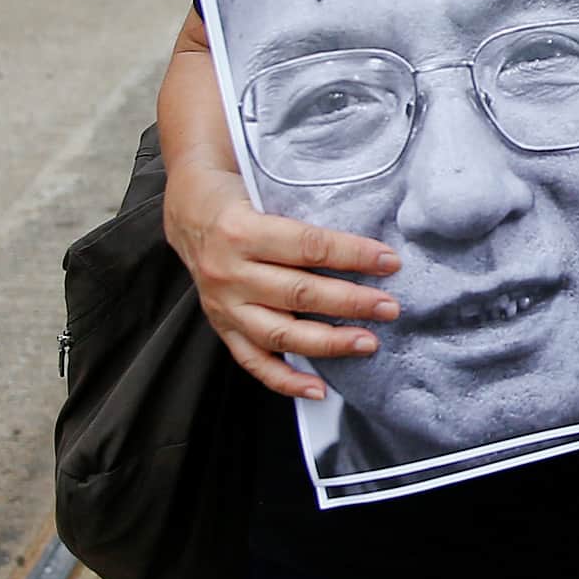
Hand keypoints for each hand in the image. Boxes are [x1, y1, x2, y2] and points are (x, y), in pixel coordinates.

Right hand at [162, 151, 402, 401]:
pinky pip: (254, 361)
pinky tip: (318, 388)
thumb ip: (305, 212)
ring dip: (329, 342)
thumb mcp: (264, 189)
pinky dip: (286, 380)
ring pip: (281, 333)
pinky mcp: (222, 327)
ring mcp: (224, 305)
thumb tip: (365, 232)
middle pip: (299, 294)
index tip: (389, 262)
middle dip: (351, 302)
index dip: (353, 254)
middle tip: (389, 307)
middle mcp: (230, 272)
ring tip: (367, 343)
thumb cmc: (238, 197)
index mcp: (242, 230)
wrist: (189, 211)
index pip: (308, 246)